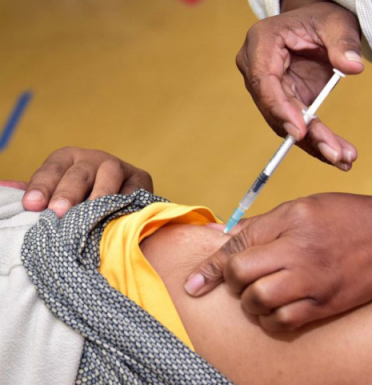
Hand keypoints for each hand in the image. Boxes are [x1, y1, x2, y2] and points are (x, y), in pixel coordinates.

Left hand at [0, 146, 152, 216]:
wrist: (118, 201)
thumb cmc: (76, 200)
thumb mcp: (52, 193)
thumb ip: (31, 191)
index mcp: (66, 158)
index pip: (51, 168)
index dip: (40, 186)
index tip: (30, 206)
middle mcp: (92, 158)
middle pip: (78, 172)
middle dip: (67, 193)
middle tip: (58, 213)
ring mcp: (119, 167)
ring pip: (109, 176)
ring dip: (98, 196)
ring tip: (89, 216)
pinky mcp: (142, 180)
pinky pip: (134, 192)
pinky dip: (126, 205)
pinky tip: (117, 221)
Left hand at [184, 193, 371, 331]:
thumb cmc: (340, 217)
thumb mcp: (296, 209)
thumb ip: (255, 225)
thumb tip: (214, 232)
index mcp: (288, 228)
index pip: (236, 249)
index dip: (209, 270)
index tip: (192, 286)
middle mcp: (299, 258)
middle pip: (242, 278)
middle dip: (232, 281)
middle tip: (240, 277)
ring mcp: (313, 285)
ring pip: (260, 304)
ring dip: (250, 302)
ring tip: (256, 292)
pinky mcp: (325, 306)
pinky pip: (285, 322)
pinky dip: (271, 319)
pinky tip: (274, 307)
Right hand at [237, 0, 363, 169]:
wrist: (313, 23)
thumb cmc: (319, 18)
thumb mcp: (336, 22)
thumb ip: (342, 42)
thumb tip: (351, 67)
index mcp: (261, 43)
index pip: (264, 81)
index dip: (280, 108)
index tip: (300, 131)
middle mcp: (256, 68)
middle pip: (275, 108)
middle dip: (304, 134)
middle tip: (333, 153)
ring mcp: (267, 87)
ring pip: (285, 122)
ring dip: (313, 143)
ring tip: (342, 158)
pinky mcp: (282, 100)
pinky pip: (296, 123)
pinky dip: (316, 140)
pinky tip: (338, 155)